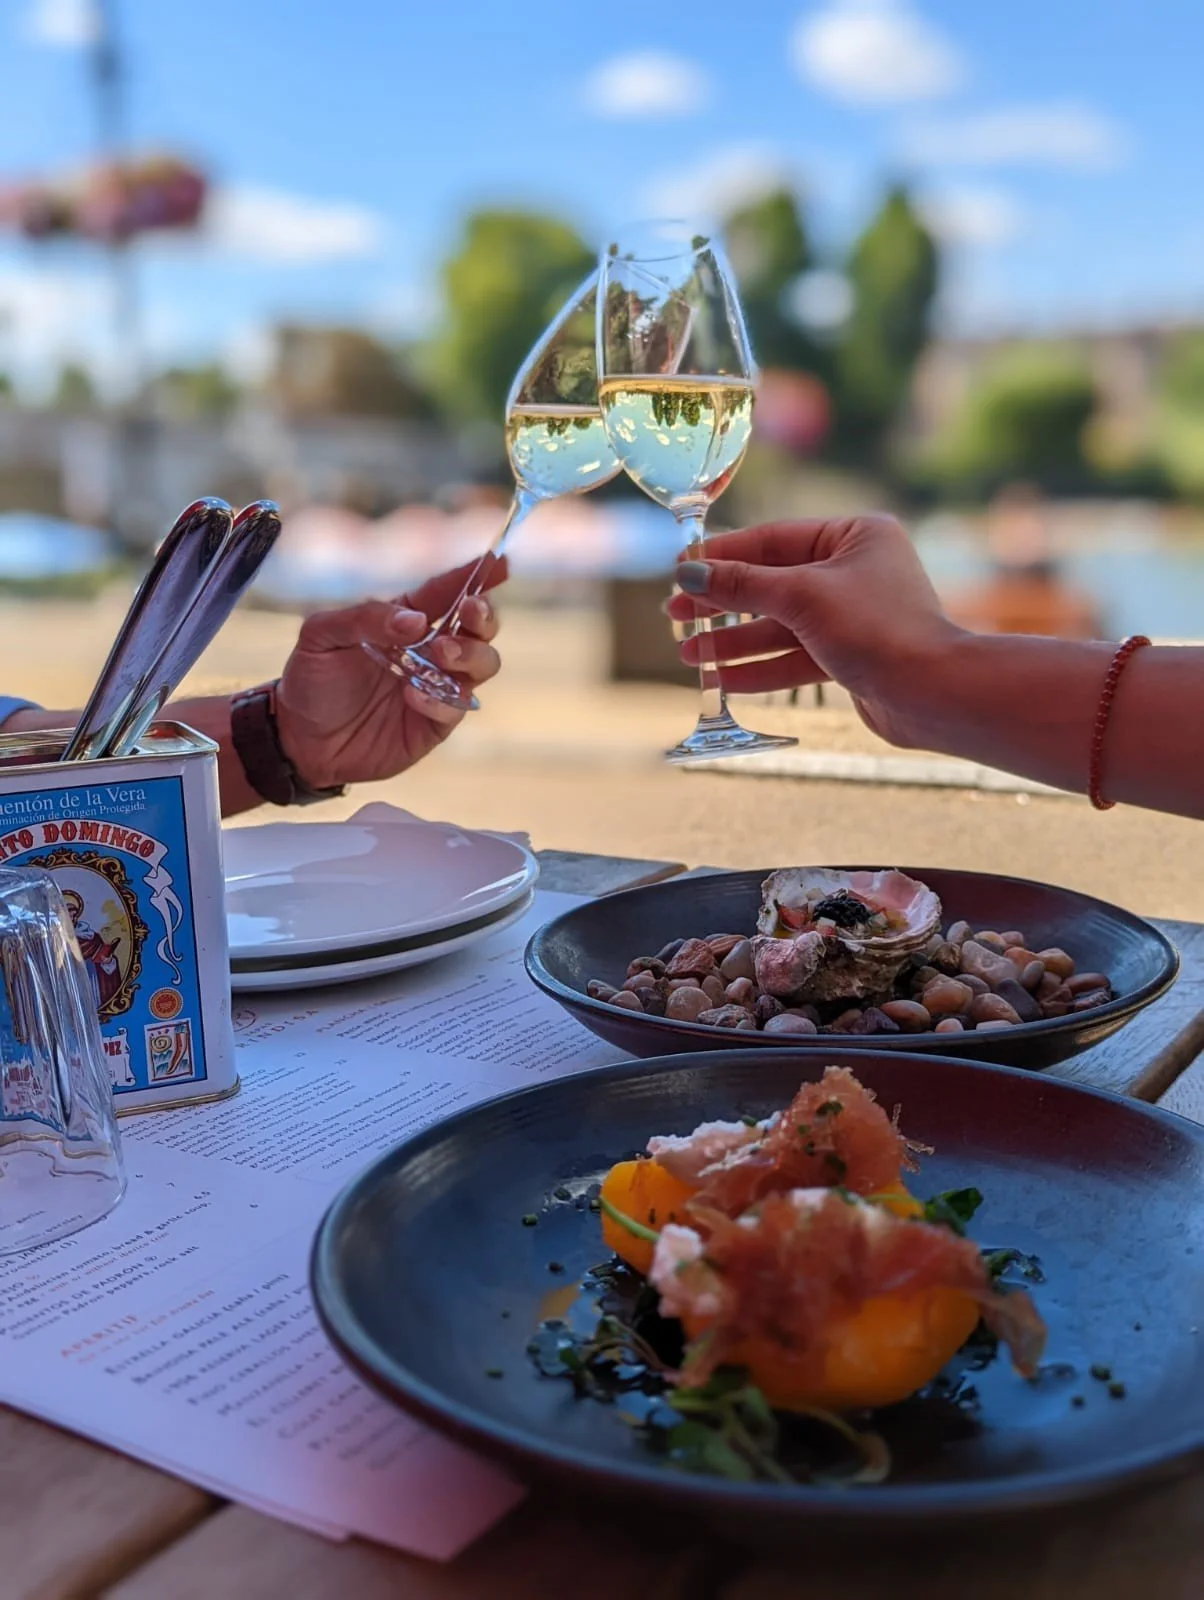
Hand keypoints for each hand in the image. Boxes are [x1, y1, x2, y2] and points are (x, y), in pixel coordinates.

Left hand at [273, 556, 504, 789]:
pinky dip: (442, 698)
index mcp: (405, 620)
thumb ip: (365, 618)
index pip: (447, 592)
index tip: (499, 562)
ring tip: (440, 655)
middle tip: (468, 612)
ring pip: (484, 663)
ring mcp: (437, 686)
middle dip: (483, 616)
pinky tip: (412, 696)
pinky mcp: (436, 723)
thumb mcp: (321, 636)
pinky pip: (457, 705)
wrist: (301, 740)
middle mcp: (430, 650)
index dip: (476, 576)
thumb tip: (415, 621)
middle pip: (480, 627)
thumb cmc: (311, 680)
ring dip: (470, 653)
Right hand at [665, 517, 960, 746]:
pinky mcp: (852, 656)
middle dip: (723, 605)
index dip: (723, 556)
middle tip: (676, 616)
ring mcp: (854, 615)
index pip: (773, 539)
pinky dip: (761, 667)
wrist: (932, 694)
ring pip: (781, 625)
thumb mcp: (801, 598)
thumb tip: (689, 573)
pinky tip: (723, 680)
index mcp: (855, 536)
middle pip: (773, 583)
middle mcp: (856, 571)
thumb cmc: (877, 630)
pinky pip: (796, 656)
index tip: (680, 571)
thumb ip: (742, 585)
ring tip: (689, 656)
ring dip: (734, 642)